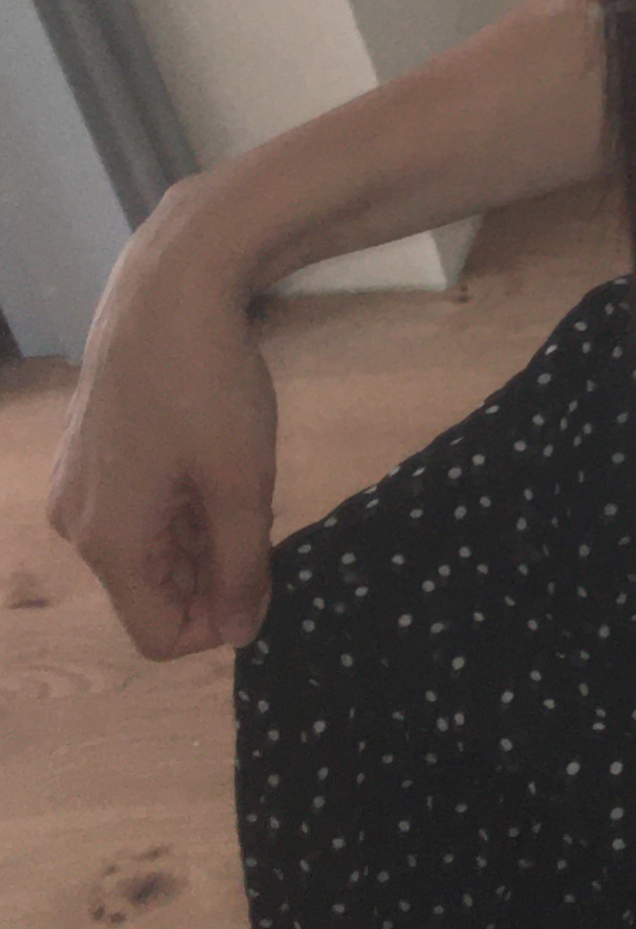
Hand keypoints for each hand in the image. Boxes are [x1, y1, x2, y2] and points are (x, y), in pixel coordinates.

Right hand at [44, 214, 281, 662]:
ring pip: (149, 552)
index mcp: (109, 542)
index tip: (265, 572)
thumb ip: (241, 569)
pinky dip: (181, 508)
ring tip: (236, 481)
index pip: (160, 635)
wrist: (168, 292)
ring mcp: (76, 488)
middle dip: (213, 574)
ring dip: (201, 538)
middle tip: (259, 516)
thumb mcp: (242, 485)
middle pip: (153, 593)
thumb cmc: (209, 388)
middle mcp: (78, 525)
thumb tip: (237, 636)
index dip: (219, 623)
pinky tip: (213, 464)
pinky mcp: (86, 458)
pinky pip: (137, 514)